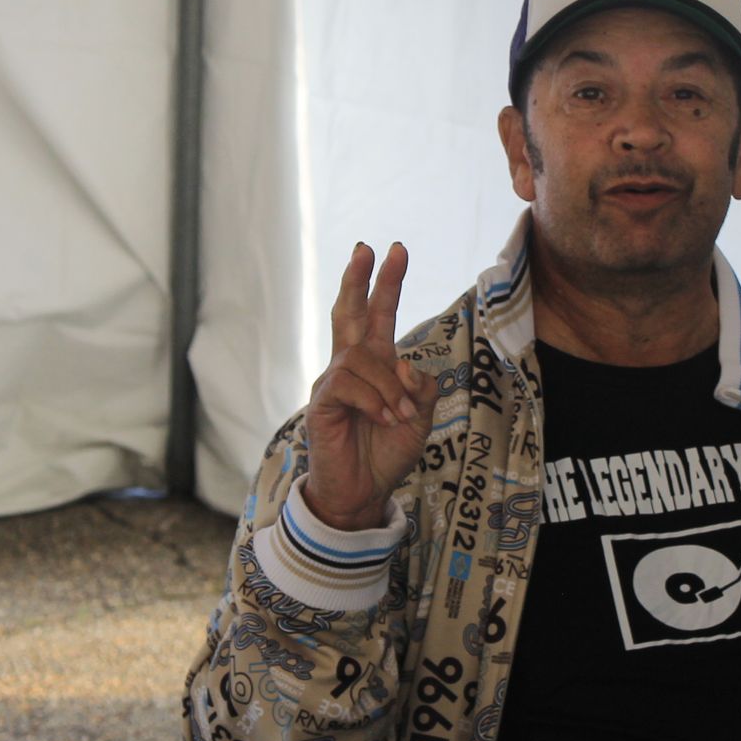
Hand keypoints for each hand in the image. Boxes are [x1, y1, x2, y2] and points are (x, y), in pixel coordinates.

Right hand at [302, 242, 439, 529]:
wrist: (363, 492)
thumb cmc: (387, 452)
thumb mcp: (420, 417)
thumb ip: (420, 387)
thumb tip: (404, 365)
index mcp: (375, 365)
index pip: (378, 315)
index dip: (386, 283)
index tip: (396, 250)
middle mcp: (351, 367)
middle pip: (349, 312)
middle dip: (358, 279)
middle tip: (366, 248)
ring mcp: (332, 383)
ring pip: (361, 357)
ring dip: (387, 386)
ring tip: (398, 415)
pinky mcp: (320, 403)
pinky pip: (347, 383)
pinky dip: (373, 400)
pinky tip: (384, 419)